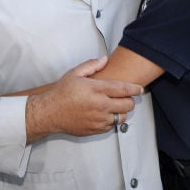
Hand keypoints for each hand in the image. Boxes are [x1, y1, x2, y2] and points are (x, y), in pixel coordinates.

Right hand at [25, 57, 142, 142]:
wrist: (50, 112)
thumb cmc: (61, 93)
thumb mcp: (74, 73)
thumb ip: (91, 65)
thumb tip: (104, 59)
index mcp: (96, 90)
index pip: (123, 89)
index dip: (135, 89)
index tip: (140, 89)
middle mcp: (100, 105)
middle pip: (127, 105)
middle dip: (130, 100)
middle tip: (126, 97)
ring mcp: (99, 119)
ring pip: (122, 117)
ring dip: (122, 111)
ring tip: (115, 106)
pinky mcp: (96, 129)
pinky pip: (112, 126)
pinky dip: (112, 120)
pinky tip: (104, 114)